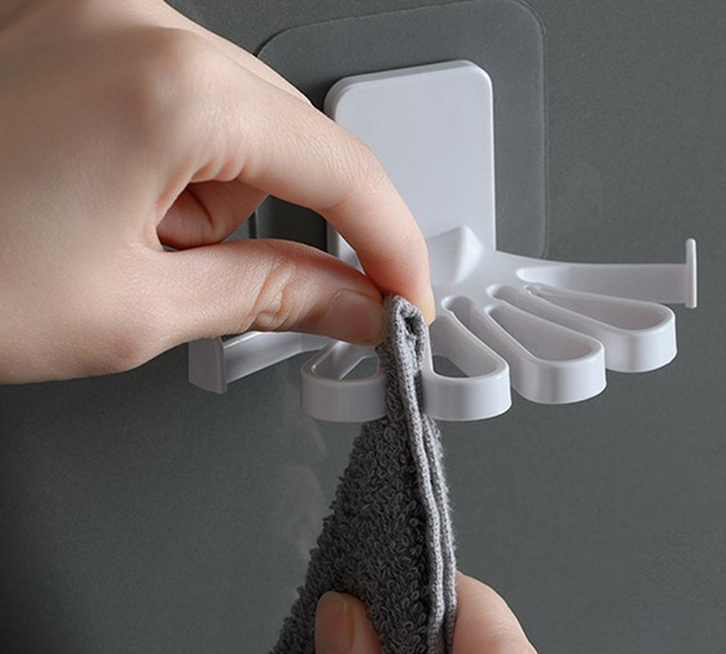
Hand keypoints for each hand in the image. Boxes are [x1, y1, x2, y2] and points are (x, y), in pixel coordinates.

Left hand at [0, 0, 434, 382]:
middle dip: (297, 228)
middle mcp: (140, 26)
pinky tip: (119, 214)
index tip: (406, 293)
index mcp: (171, 86)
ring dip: (215, 207)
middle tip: (281, 297)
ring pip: (235, 129)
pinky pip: (179, 107)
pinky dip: (177, 175)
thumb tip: (352, 304)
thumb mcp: (138, 309)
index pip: (341, 168)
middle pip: (291, 141)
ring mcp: (102, 21)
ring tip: (136, 253)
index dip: (390, 243)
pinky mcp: (76, 38)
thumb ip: (270, 296)